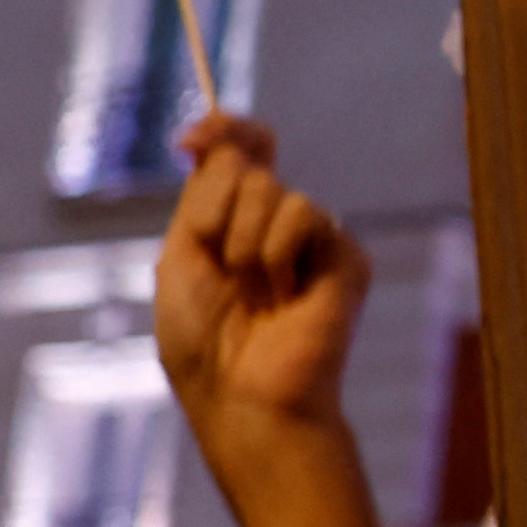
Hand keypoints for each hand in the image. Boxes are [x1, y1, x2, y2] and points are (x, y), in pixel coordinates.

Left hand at [156, 111, 367, 441]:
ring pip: (270, 189)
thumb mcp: (182, 254)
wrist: (240, 395)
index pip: (238, 149)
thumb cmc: (201, 341)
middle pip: (243, 166)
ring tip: (255, 294)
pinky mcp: (345, 257)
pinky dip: (277, 254)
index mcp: (230, 221)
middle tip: (222, 272)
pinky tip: (285, 296)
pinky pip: (304, 214)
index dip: (222, 131)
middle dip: (215, 217)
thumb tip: (209, 134)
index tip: (189, 138)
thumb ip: (201, 192)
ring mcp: (311, 241)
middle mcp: (272, 223)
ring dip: (243, 244)